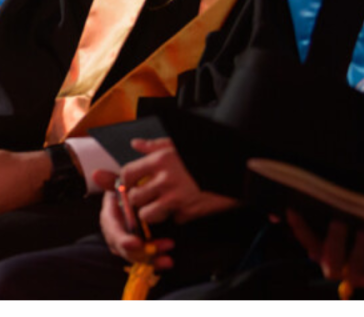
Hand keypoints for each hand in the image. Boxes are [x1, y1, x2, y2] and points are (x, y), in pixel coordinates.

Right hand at [96, 175, 174, 267]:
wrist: (135, 199)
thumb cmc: (126, 192)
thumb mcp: (119, 184)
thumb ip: (110, 181)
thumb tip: (97, 174)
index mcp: (109, 218)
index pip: (113, 232)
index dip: (122, 239)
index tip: (135, 243)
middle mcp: (116, 234)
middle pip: (125, 249)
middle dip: (141, 253)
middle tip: (161, 248)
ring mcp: (127, 243)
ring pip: (136, 258)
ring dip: (152, 259)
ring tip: (168, 258)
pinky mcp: (139, 250)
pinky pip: (145, 260)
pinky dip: (155, 262)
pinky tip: (166, 260)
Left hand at [116, 138, 239, 226]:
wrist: (238, 170)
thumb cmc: (208, 154)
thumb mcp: (179, 144)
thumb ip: (155, 146)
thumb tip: (136, 144)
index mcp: (161, 161)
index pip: (127, 174)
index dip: (126, 182)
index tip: (130, 185)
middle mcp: (166, 180)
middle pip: (135, 198)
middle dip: (138, 200)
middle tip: (147, 197)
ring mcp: (178, 198)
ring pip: (148, 215)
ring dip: (153, 213)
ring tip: (162, 205)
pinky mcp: (191, 212)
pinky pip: (174, 219)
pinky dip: (178, 216)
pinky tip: (185, 206)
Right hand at [285, 211, 363, 290]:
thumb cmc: (343, 245)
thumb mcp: (323, 236)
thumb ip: (305, 224)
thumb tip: (274, 214)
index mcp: (319, 254)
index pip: (305, 239)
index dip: (299, 226)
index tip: (293, 210)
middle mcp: (333, 268)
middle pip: (332, 254)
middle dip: (336, 237)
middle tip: (341, 220)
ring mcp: (353, 276)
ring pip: (356, 262)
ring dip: (361, 245)